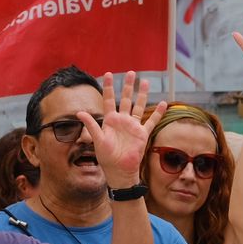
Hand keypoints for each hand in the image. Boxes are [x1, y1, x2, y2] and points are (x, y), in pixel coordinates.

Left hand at [80, 72, 160, 190]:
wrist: (120, 170)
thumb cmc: (106, 157)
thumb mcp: (97, 140)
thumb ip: (91, 125)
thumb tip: (79, 112)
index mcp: (110, 120)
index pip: (108, 99)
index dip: (108, 87)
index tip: (109, 74)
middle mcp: (122, 120)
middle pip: (125, 99)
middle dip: (128, 86)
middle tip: (131, 73)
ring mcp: (133, 126)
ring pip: (139, 106)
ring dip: (142, 94)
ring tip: (145, 82)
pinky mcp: (142, 134)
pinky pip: (152, 121)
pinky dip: (158, 113)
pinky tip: (163, 103)